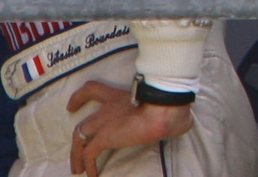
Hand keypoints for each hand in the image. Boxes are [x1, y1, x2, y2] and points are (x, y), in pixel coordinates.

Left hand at [66, 80, 191, 174]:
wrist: (163, 109)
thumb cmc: (170, 105)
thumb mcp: (166, 106)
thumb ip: (169, 112)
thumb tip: (185, 122)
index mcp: (119, 96)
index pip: (93, 90)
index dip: (79, 97)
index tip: (71, 106)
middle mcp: (107, 108)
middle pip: (83, 122)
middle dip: (76, 139)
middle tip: (75, 152)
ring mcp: (104, 122)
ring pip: (79, 138)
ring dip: (76, 155)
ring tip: (77, 169)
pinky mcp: (104, 136)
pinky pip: (89, 154)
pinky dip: (88, 165)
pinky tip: (92, 175)